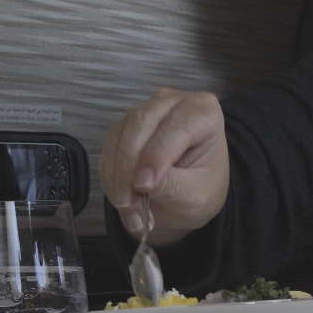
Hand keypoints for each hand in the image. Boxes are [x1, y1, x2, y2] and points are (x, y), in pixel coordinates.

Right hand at [101, 87, 228, 244]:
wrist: (187, 194)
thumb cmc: (201, 189)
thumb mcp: (196, 197)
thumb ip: (173, 187)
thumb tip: (142, 182)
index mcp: (205, 112)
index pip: (180, 124)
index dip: (158, 154)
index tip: (145, 186)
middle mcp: (172, 103)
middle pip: (141, 123)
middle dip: (131, 168)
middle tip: (131, 205)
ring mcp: (144, 111)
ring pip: (119, 136)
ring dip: (118, 177)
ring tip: (130, 209)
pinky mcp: (123, 126)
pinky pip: (107, 149)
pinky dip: (111, 177)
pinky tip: (123, 199)